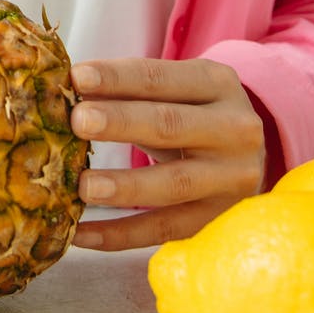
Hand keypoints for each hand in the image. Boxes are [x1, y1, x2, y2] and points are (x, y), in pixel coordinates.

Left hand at [66, 57, 266, 250]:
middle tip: (78, 121)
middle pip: (171, 125)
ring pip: (174, 184)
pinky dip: (120, 235)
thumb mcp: (172, 91)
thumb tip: (65, 92)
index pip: (161, 77)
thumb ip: (126, 91)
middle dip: (121, 123)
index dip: (118, 78)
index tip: (77, 78)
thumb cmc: (191, 112)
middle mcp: (234, 129)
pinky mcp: (217, 219)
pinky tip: (80, 233)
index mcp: (216, 83)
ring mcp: (231, 178)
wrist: (248, 154)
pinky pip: (164, 230)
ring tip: (83, 187)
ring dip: (125, 187)